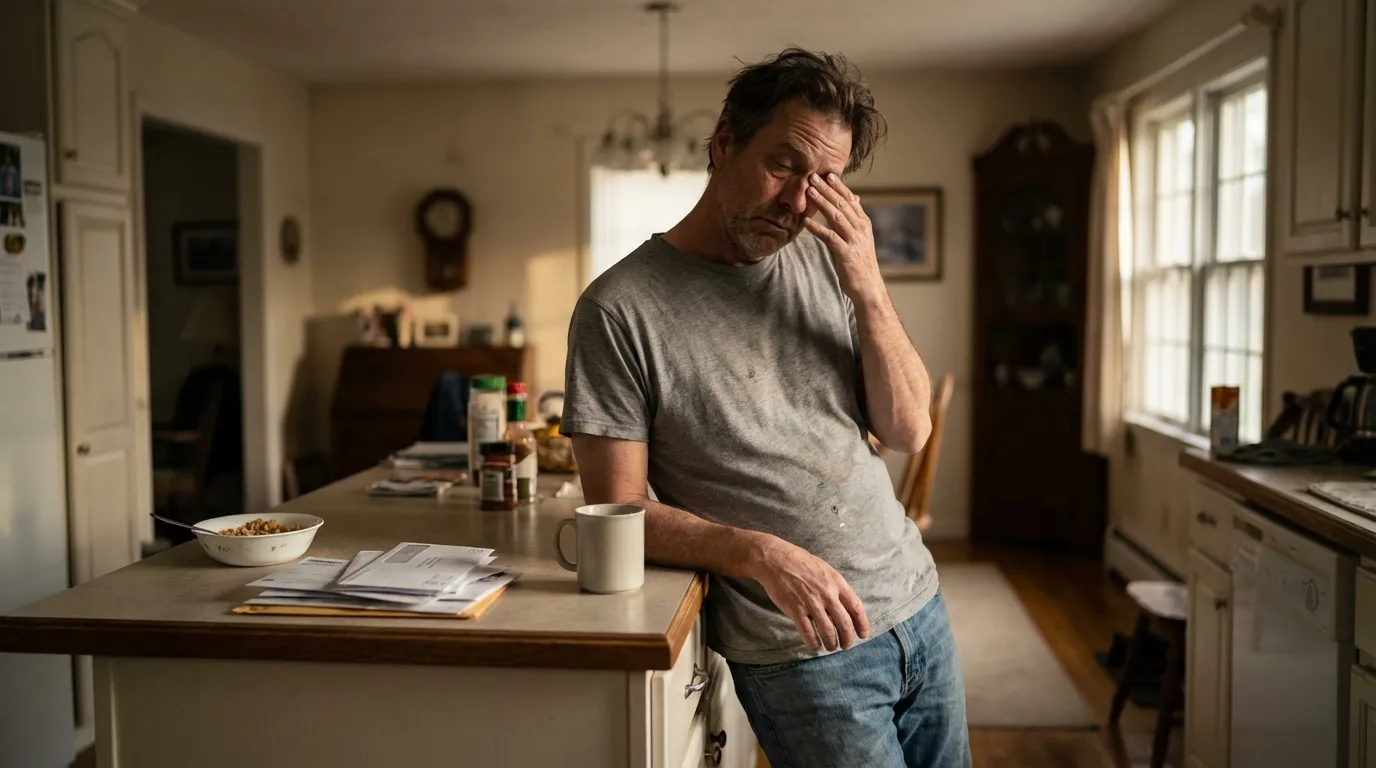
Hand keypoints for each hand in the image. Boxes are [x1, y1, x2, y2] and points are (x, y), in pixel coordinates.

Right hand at [752, 537, 870, 652]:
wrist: (776, 560)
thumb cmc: (801, 562)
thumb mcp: (825, 570)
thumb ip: (836, 587)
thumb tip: (844, 605)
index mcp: (837, 583)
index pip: (856, 608)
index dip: (862, 624)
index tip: (863, 635)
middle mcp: (827, 595)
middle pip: (844, 624)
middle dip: (847, 639)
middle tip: (846, 645)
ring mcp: (811, 603)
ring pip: (828, 632)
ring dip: (831, 644)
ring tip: (831, 647)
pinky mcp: (796, 611)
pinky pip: (808, 633)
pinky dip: (813, 643)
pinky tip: (815, 647)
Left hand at [803, 173, 884, 305]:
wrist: (868, 287)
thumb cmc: (861, 262)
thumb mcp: (861, 237)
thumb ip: (855, 218)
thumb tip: (854, 198)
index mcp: (864, 223)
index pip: (851, 200)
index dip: (838, 187)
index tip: (827, 174)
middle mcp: (860, 229)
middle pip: (842, 204)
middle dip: (827, 189)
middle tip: (813, 176)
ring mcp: (854, 241)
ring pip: (836, 217)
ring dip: (821, 202)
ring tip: (808, 191)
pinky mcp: (846, 254)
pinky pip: (830, 237)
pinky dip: (817, 228)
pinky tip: (806, 221)